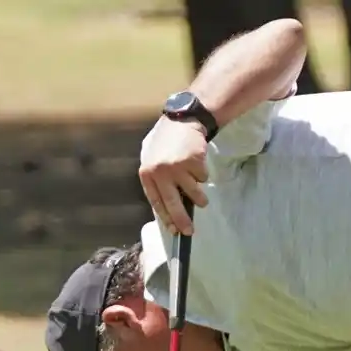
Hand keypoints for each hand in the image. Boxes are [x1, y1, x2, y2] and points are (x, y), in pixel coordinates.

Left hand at [138, 116, 209, 235]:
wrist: (182, 120)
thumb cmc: (165, 140)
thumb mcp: (150, 158)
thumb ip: (154, 179)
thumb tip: (163, 205)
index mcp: (147, 174)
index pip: (156, 202)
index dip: (166, 218)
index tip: (173, 230)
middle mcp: (160, 172)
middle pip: (173, 203)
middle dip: (182, 220)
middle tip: (189, 231)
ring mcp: (177, 167)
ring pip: (192, 192)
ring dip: (200, 199)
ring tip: (202, 201)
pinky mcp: (193, 162)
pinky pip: (202, 178)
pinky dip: (203, 176)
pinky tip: (198, 165)